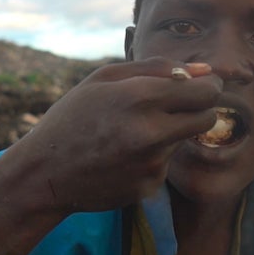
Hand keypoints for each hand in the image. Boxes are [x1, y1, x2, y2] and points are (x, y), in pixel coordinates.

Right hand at [0, 57, 221, 214]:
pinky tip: (124, 156)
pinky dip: (153, 156)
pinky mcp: (150, 186)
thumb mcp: (104, 78)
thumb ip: (157, 68)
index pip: (205, 91)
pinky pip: (166, 163)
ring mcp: (152, 163)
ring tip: (131, 133)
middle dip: (200, 108)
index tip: (200, 85)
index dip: (208, 85)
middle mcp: (152, 133)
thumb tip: (203, 70)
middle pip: (207, 117)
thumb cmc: (72, 117)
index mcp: (140, 98)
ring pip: (185, 139)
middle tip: (178, 105)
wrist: (45, 174)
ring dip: (170, 132)